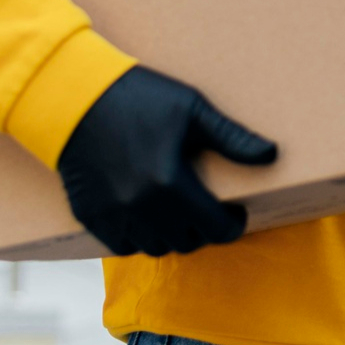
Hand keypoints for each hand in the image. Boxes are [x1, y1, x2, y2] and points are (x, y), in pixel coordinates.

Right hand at [56, 66, 277, 256]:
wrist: (73, 97)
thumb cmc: (139, 97)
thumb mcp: (192, 109)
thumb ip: (232, 138)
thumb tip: (271, 155)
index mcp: (170, 182)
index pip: (215, 228)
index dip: (232, 226)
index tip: (237, 215)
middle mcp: (141, 207)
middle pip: (186, 242)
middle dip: (203, 230)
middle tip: (208, 211)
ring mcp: (112, 214)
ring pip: (154, 248)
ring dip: (172, 237)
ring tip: (180, 215)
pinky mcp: (89, 215)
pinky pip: (121, 246)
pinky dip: (138, 239)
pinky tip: (147, 218)